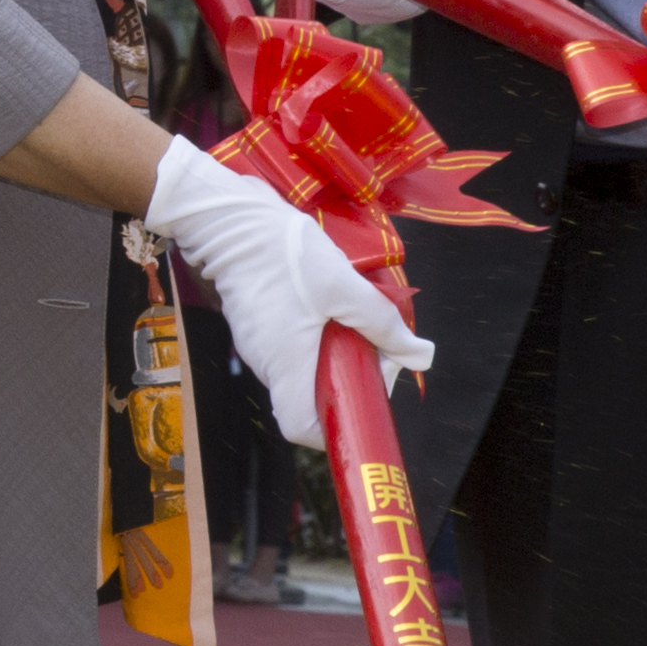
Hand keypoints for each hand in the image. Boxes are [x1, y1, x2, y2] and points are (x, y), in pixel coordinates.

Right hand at [146, 139, 431, 447]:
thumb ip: (382, 323)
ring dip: (328, 355)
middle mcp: (265, 363)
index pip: (301, 427)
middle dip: (343, 380)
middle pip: (305, 397)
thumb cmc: (282, 254)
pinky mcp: (251, 323)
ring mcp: (254, 344)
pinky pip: (286, 347)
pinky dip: (311, 337)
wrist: (227, 218)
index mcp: (285, 364)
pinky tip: (323, 304)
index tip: (361, 397)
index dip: (332, 427)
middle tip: (369, 348)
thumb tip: (419, 355)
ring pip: (298, 369)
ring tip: (348, 320)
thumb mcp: (343, 285)